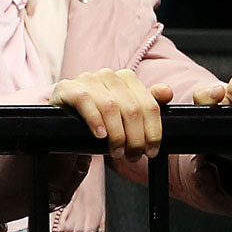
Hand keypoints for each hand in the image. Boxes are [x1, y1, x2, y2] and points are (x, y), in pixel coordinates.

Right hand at [51, 68, 172, 160]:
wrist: (65, 124)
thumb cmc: (101, 122)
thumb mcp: (127, 117)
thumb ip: (147, 104)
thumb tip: (167, 92)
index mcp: (126, 79)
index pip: (149, 105)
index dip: (153, 132)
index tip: (151, 151)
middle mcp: (108, 75)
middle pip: (132, 108)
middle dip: (135, 138)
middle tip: (132, 156)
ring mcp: (86, 79)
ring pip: (111, 106)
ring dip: (116, 134)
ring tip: (116, 152)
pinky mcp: (67, 88)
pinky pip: (85, 101)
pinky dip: (95, 120)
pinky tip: (100, 135)